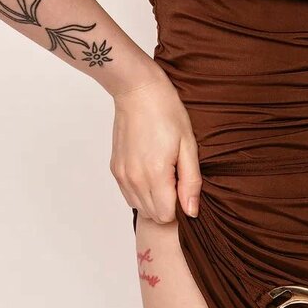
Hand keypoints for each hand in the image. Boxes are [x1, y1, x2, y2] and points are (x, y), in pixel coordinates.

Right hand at [110, 73, 202, 224]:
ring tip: (165, 171)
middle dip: (169, 203)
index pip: (167, 215)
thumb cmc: (166, 111)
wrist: (138, 91)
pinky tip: (151, 170)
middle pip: (154, 215)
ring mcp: (122, 175)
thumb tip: (191, 211)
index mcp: (155, 174)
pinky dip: (141, 191)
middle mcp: (134, 179)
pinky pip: (129, 195)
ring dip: (154, 199)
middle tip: (177, 176)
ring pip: (140, 207)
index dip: (181, 204)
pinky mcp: (115, 169)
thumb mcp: (188, 143)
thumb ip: (191, 181)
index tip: (185, 183)